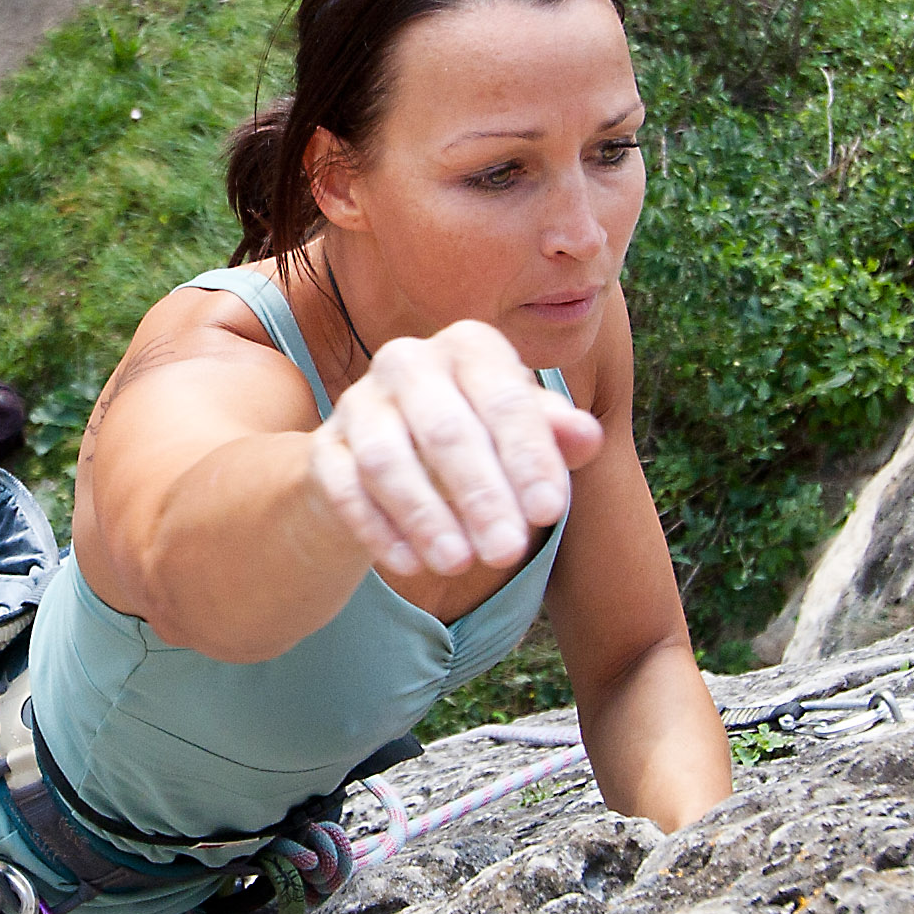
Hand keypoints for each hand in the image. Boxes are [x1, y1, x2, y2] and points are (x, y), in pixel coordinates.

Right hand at [307, 320, 603, 577]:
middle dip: (480, 496)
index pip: (504, 400)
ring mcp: (358, 403)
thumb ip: (553, 436)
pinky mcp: (324, 449)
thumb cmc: (474, 445)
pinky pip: (344, 489)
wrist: (383, 466)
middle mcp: (408, 361)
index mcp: (469, 347)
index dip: (528, 458)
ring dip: (425, 516)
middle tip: (507, 553)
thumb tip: (589, 435)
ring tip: (458, 565)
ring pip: (387, 459)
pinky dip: (377, 530)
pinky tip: (409, 566)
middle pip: (445, 430)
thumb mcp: (518, 438)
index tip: (549, 513)